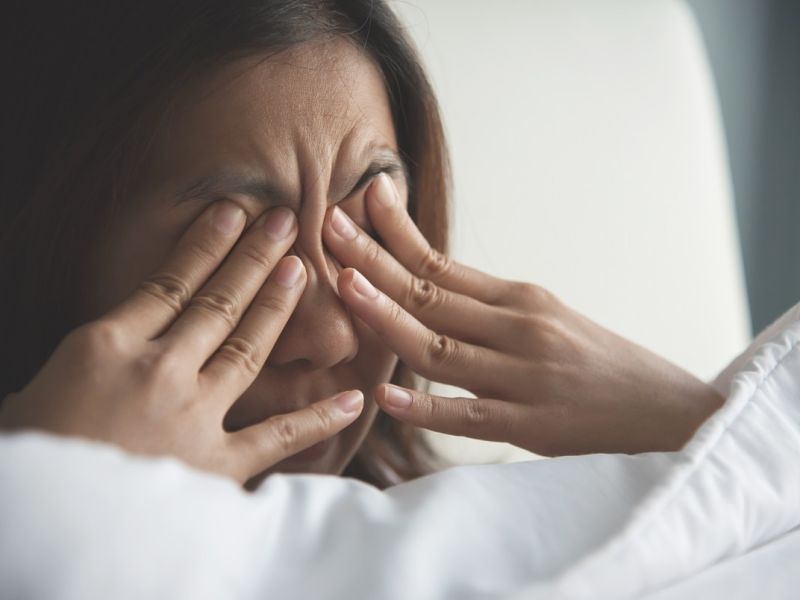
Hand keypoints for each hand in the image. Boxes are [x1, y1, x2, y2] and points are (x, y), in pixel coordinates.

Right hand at [0, 201, 363, 483]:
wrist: (43, 529)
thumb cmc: (28, 460)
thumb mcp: (33, 397)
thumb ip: (81, 367)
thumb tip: (95, 355)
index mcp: (105, 348)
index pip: (167, 283)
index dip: (205, 245)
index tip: (233, 213)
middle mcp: (158, 370)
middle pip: (217, 302)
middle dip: (254, 259)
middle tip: (285, 222)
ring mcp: (193, 415)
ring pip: (248, 347)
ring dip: (278, 306)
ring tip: (302, 270)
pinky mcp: (217, 465)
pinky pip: (279, 436)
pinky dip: (319, 418)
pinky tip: (353, 397)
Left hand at [322, 174, 723, 455]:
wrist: (667, 410)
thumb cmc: (598, 362)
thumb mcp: (547, 318)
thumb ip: (487, 306)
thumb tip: (427, 285)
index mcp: (520, 298)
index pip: (442, 263)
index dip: (397, 233)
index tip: (362, 197)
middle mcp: (519, 328)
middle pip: (431, 293)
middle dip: (374, 259)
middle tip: (327, 225)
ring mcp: (523, 377)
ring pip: (440, 347)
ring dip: (389, 316)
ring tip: (344, 287)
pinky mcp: (531, 426)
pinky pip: (468, 416)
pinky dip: (425, 406)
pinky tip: (384, 394)